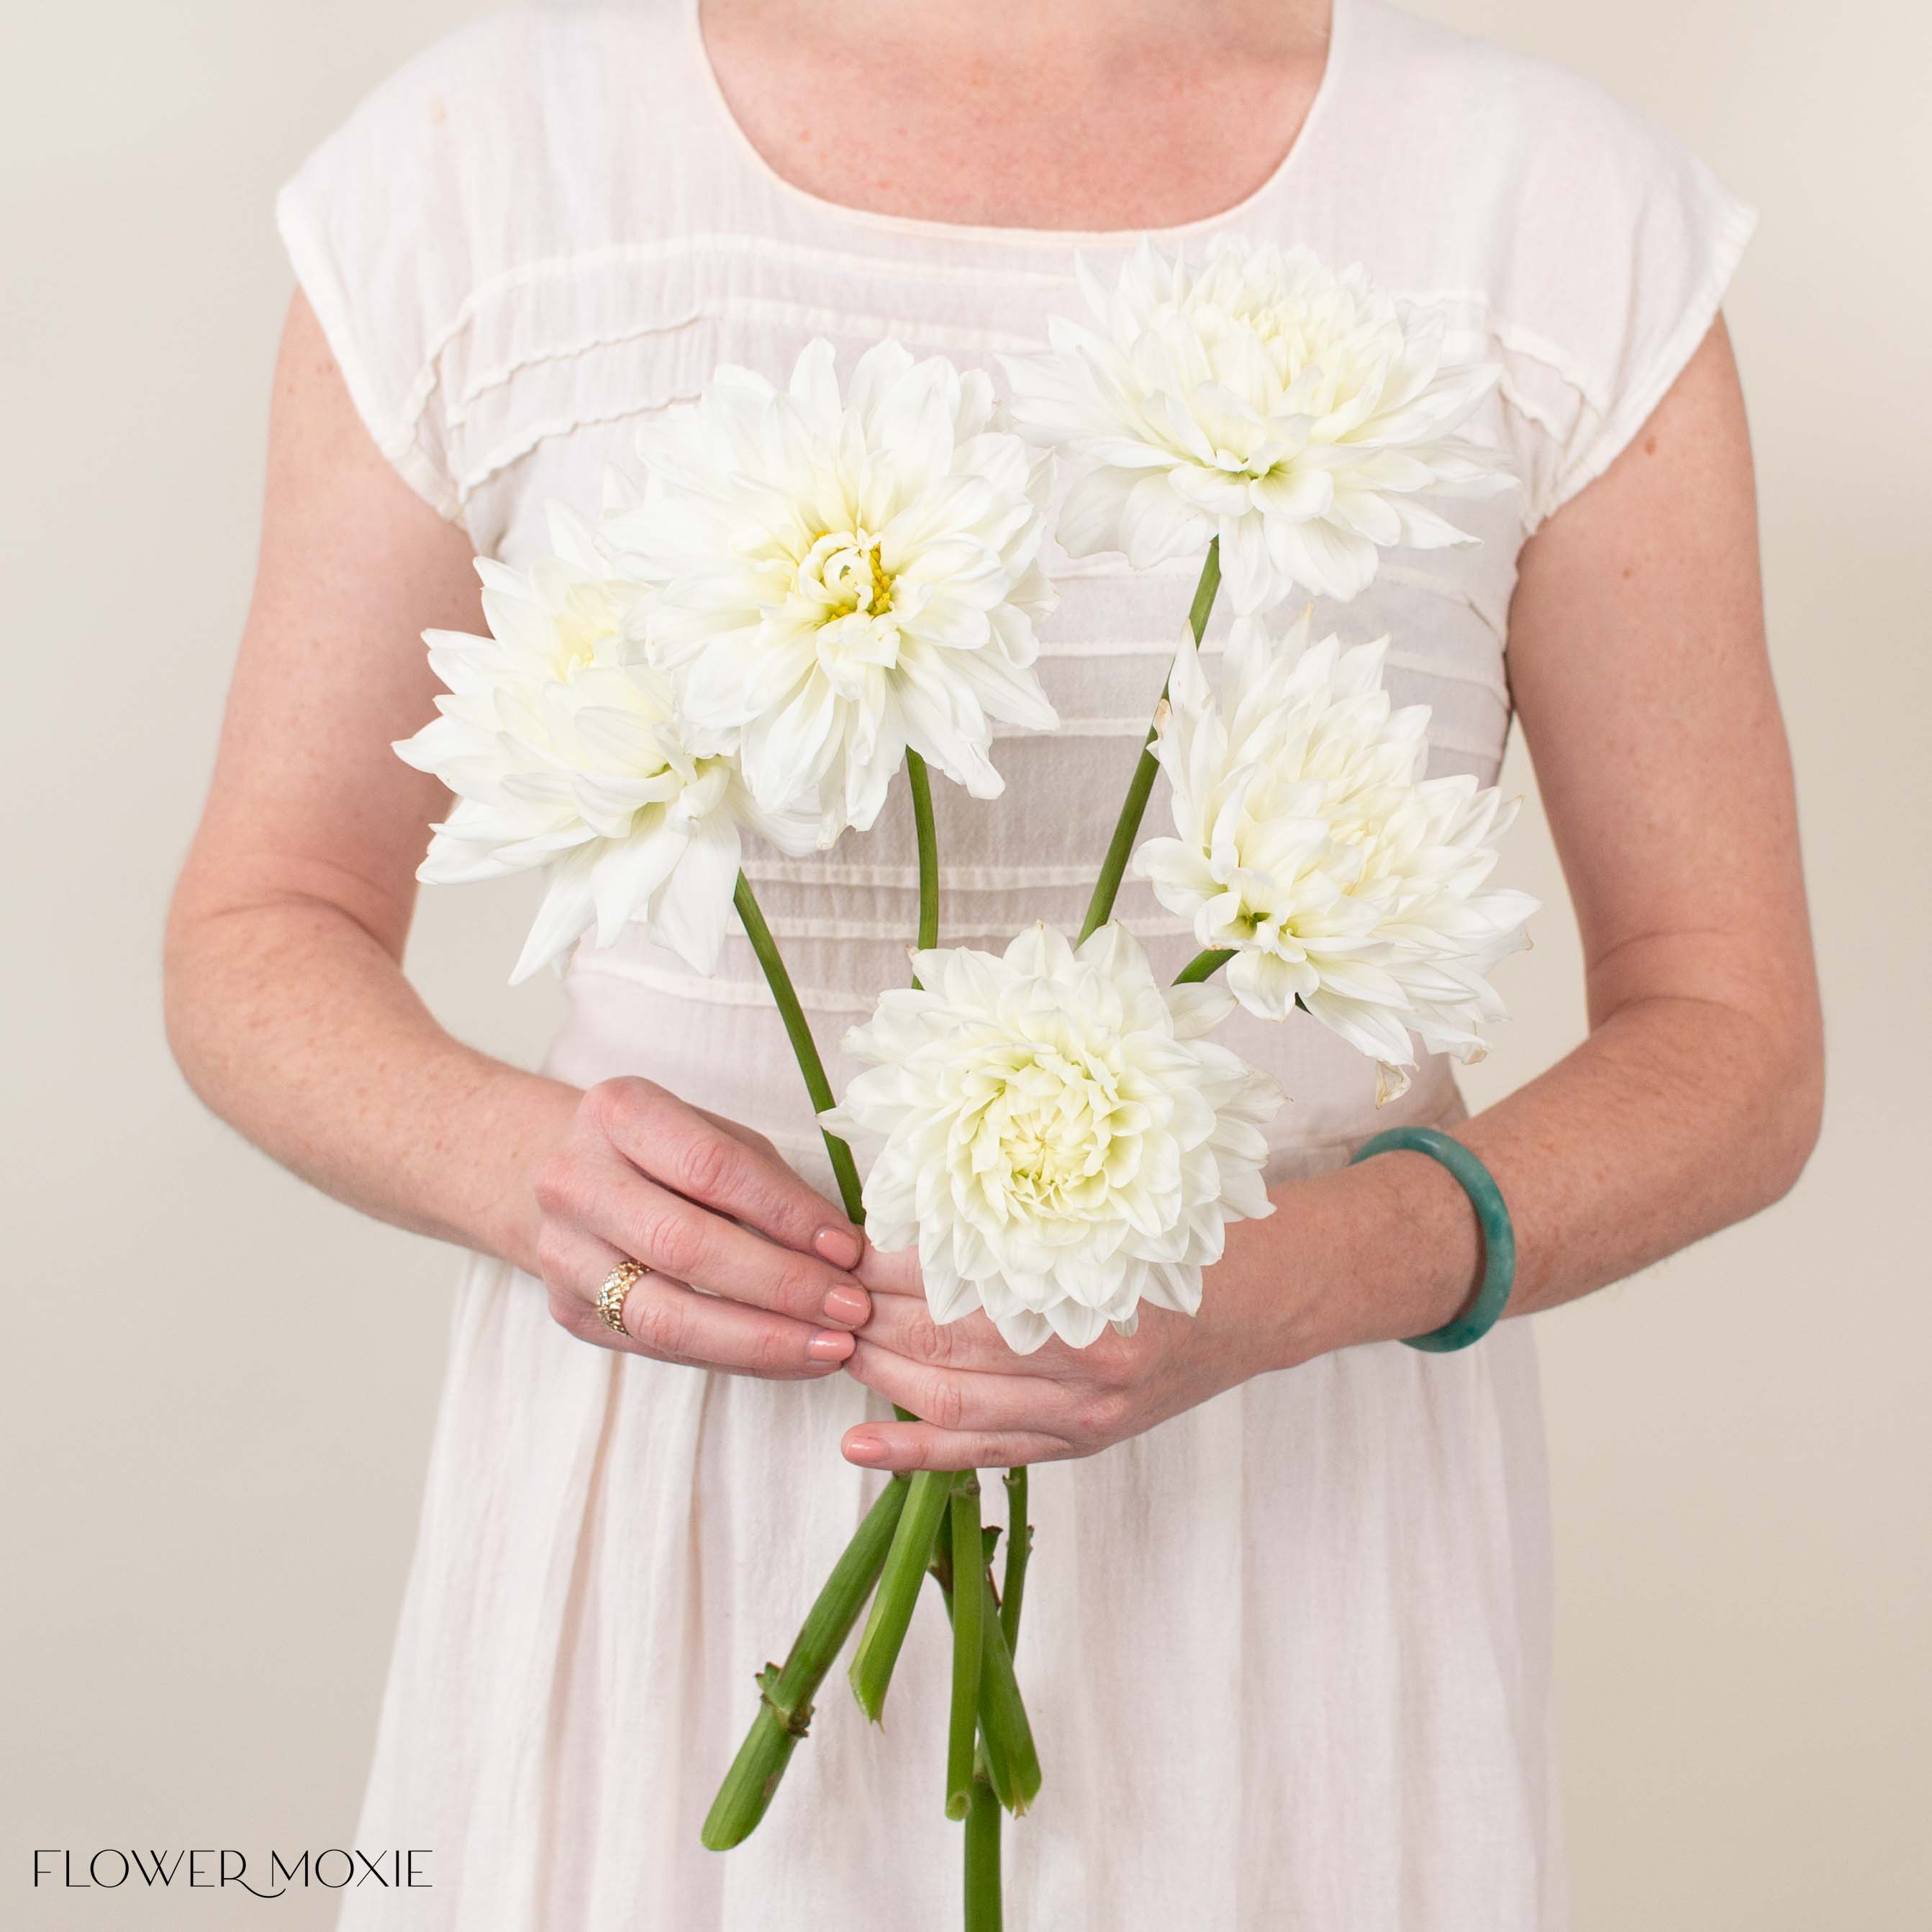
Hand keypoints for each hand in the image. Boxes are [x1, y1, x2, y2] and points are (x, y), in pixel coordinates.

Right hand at [532, 1077, 872, 1378]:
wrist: (569, 1177)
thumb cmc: (666, 1152)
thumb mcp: (717, 1137)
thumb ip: (771, 1186)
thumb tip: (845, 1252)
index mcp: (619, 1112)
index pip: (712, 1167)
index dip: (787, 1213)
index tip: (848, 1249)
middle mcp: (576, 1181)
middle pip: (686, 1246)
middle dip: (781, 1284)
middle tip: (851, 1308)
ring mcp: (563, 1252)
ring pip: (666, 1315)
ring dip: (761, 1339)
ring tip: (831, 1347)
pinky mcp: (570, 1312)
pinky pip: (662, 1348)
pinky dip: (737, 1358)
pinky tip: (793, 1358)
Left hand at [835, 1240, 1273, 1469]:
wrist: (1268, 1298)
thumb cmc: (1187, 1235)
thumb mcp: (1110, 1206)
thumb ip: (1023, 1216)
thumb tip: (914, 1205)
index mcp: (1094, 1283)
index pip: (959, 1277)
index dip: (890, 1262)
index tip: (847, 1239)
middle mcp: (1090, 1359)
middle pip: (944, 1342)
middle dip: (870, 1314)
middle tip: (823, 1288)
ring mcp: (1087, 1412)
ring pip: (951, 1400)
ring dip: (879, 1369)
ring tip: (832, 1339)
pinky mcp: (1084, 1443)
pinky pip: (985, 1453)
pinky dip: (915, 1451)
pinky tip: (859, 1442)